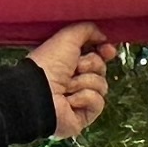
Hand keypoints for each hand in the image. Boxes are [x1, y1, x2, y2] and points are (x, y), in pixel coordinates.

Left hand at [30, 23, 111, 137]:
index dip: (104, 51)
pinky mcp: (82, 116)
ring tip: (67, 87)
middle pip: (101, 69)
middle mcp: (73, 80)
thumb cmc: (49, 64)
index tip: (108, 50)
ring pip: (101, 85)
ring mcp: (78, 99)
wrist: (39, 92)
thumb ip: (87, 30)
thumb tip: (103, 36)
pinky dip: (85, 98)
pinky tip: (70, 100)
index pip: (96, 55)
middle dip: (91, 65)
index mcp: (68, 62)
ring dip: (85, 82)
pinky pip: (98, 103)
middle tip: (76, 68)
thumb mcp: (67, 37)